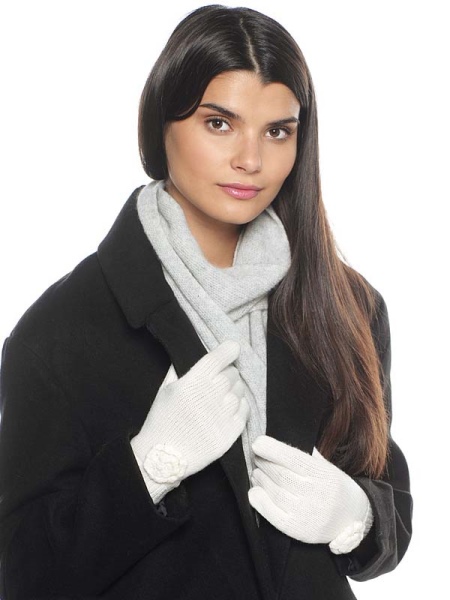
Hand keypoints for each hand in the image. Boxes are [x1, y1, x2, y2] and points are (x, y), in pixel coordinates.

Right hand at [131, 340, 248, 502]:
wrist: (164, 456)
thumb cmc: (162, 421)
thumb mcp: (165, 390)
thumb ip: (180, 370)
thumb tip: (192, 353)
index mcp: (194, 381)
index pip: (220, 357)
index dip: (229, 349)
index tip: (232, 348)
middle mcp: (212, 394)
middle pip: (232, 373)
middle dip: (227, 372)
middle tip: (218, 380)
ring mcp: (224, 413)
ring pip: (240, 390)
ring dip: (233, 389)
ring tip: (220, 397)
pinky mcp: (232, 431)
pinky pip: (245, 409)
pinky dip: (239, 406)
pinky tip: (227, 410)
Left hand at [248, 435, 372, 553]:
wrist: (353, 519)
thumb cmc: (335, 487)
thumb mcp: (328, 467)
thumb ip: (307, 455)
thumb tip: (278, 443)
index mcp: (324, 474)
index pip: (293, 459)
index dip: (272, 449)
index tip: (257, 443)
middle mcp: (316, 494)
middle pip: (281, 475)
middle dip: (264, 463)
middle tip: (257, 457)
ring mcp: (306, 514)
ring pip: (275, 492)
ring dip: (260, 479)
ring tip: (257, 472)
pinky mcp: (298, 530)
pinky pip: (273, 515)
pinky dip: (260, 502)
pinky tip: (254, 492)